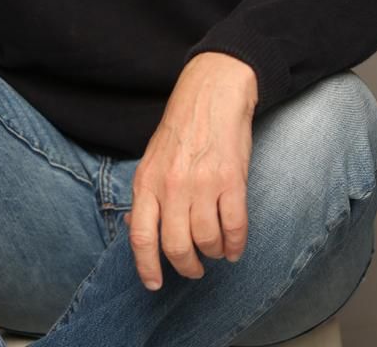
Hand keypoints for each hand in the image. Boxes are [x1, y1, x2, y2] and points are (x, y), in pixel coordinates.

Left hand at [125, 52, 257, 290]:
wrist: (211, 93)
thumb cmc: (182, 127)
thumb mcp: (152, 158)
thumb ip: (148, 193)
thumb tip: (140, 229)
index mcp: (147, 181)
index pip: (141, 236)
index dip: (146, 267)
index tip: (154, 284)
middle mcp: (172, 186)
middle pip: (177, 247)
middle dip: (187, 266)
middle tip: (194, 268)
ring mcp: (202, 184)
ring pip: (208, 242)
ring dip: (214, 253)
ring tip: (216, 248)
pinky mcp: (232, 181)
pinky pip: (234, 229)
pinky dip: (236, 245)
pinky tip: (235, 246)